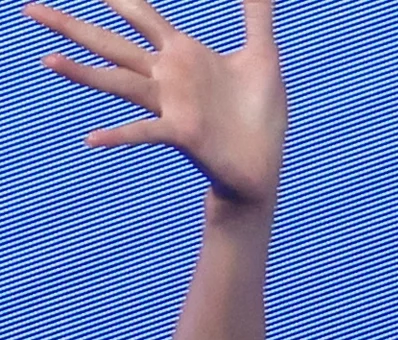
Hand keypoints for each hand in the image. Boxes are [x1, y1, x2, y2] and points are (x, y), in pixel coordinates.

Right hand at [26, 0, 284, 205]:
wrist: (263, 163)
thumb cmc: (260, 112)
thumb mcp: (263, 56)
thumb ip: (257, 16)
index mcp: (183, 54)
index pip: (141, 16)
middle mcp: (167, 76)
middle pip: (112, 44)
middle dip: (73, 26)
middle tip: (31, 8)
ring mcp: (170, 105)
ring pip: (118, 83)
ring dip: (82, 73)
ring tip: (46, 59)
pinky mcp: (182, 133)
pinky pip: (144, 132)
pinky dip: (119, 135)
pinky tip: (92, 138)